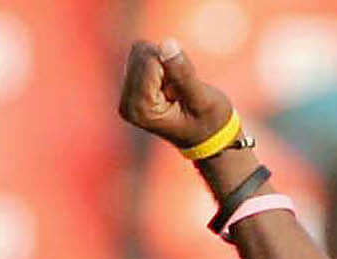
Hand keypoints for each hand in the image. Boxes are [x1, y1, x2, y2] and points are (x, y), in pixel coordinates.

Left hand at [116, 39, 233, 151]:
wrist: (208, 137)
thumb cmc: (210, 124)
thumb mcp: (203, 101)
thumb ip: (184, 74)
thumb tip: (166, 43)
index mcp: (140, 110)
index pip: (150, 60)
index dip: (173, 68)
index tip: (181, 94)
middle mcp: (127, 103)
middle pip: (142, 52)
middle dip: (166, 64)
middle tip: (179, 92)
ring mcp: (126, 94)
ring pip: (141, 50)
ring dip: (164, 64)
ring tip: (176, 91)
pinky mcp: (130, 85)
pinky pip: (142, 53)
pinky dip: (160, 64)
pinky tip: (169, 87)